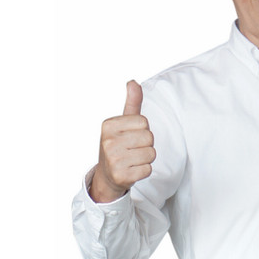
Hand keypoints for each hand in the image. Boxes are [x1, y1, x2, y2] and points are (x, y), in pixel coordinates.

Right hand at [90, 80, 155, 202]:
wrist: (107, 175)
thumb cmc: (118, 144)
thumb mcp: (123, 122)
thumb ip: (132, 103)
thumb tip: (133, 82)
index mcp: (108, 125)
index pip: (144, 122)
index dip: (142, 129)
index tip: (130, 136)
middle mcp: (107, 142)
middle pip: (149, 137)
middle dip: (146, 144)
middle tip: (131, 149)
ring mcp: (113, 160)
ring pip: (151, 154)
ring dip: (146, 158)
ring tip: (132, 159)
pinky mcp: (121, 177)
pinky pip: (148, 169)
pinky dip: (144, 170)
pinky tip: (131, 170)